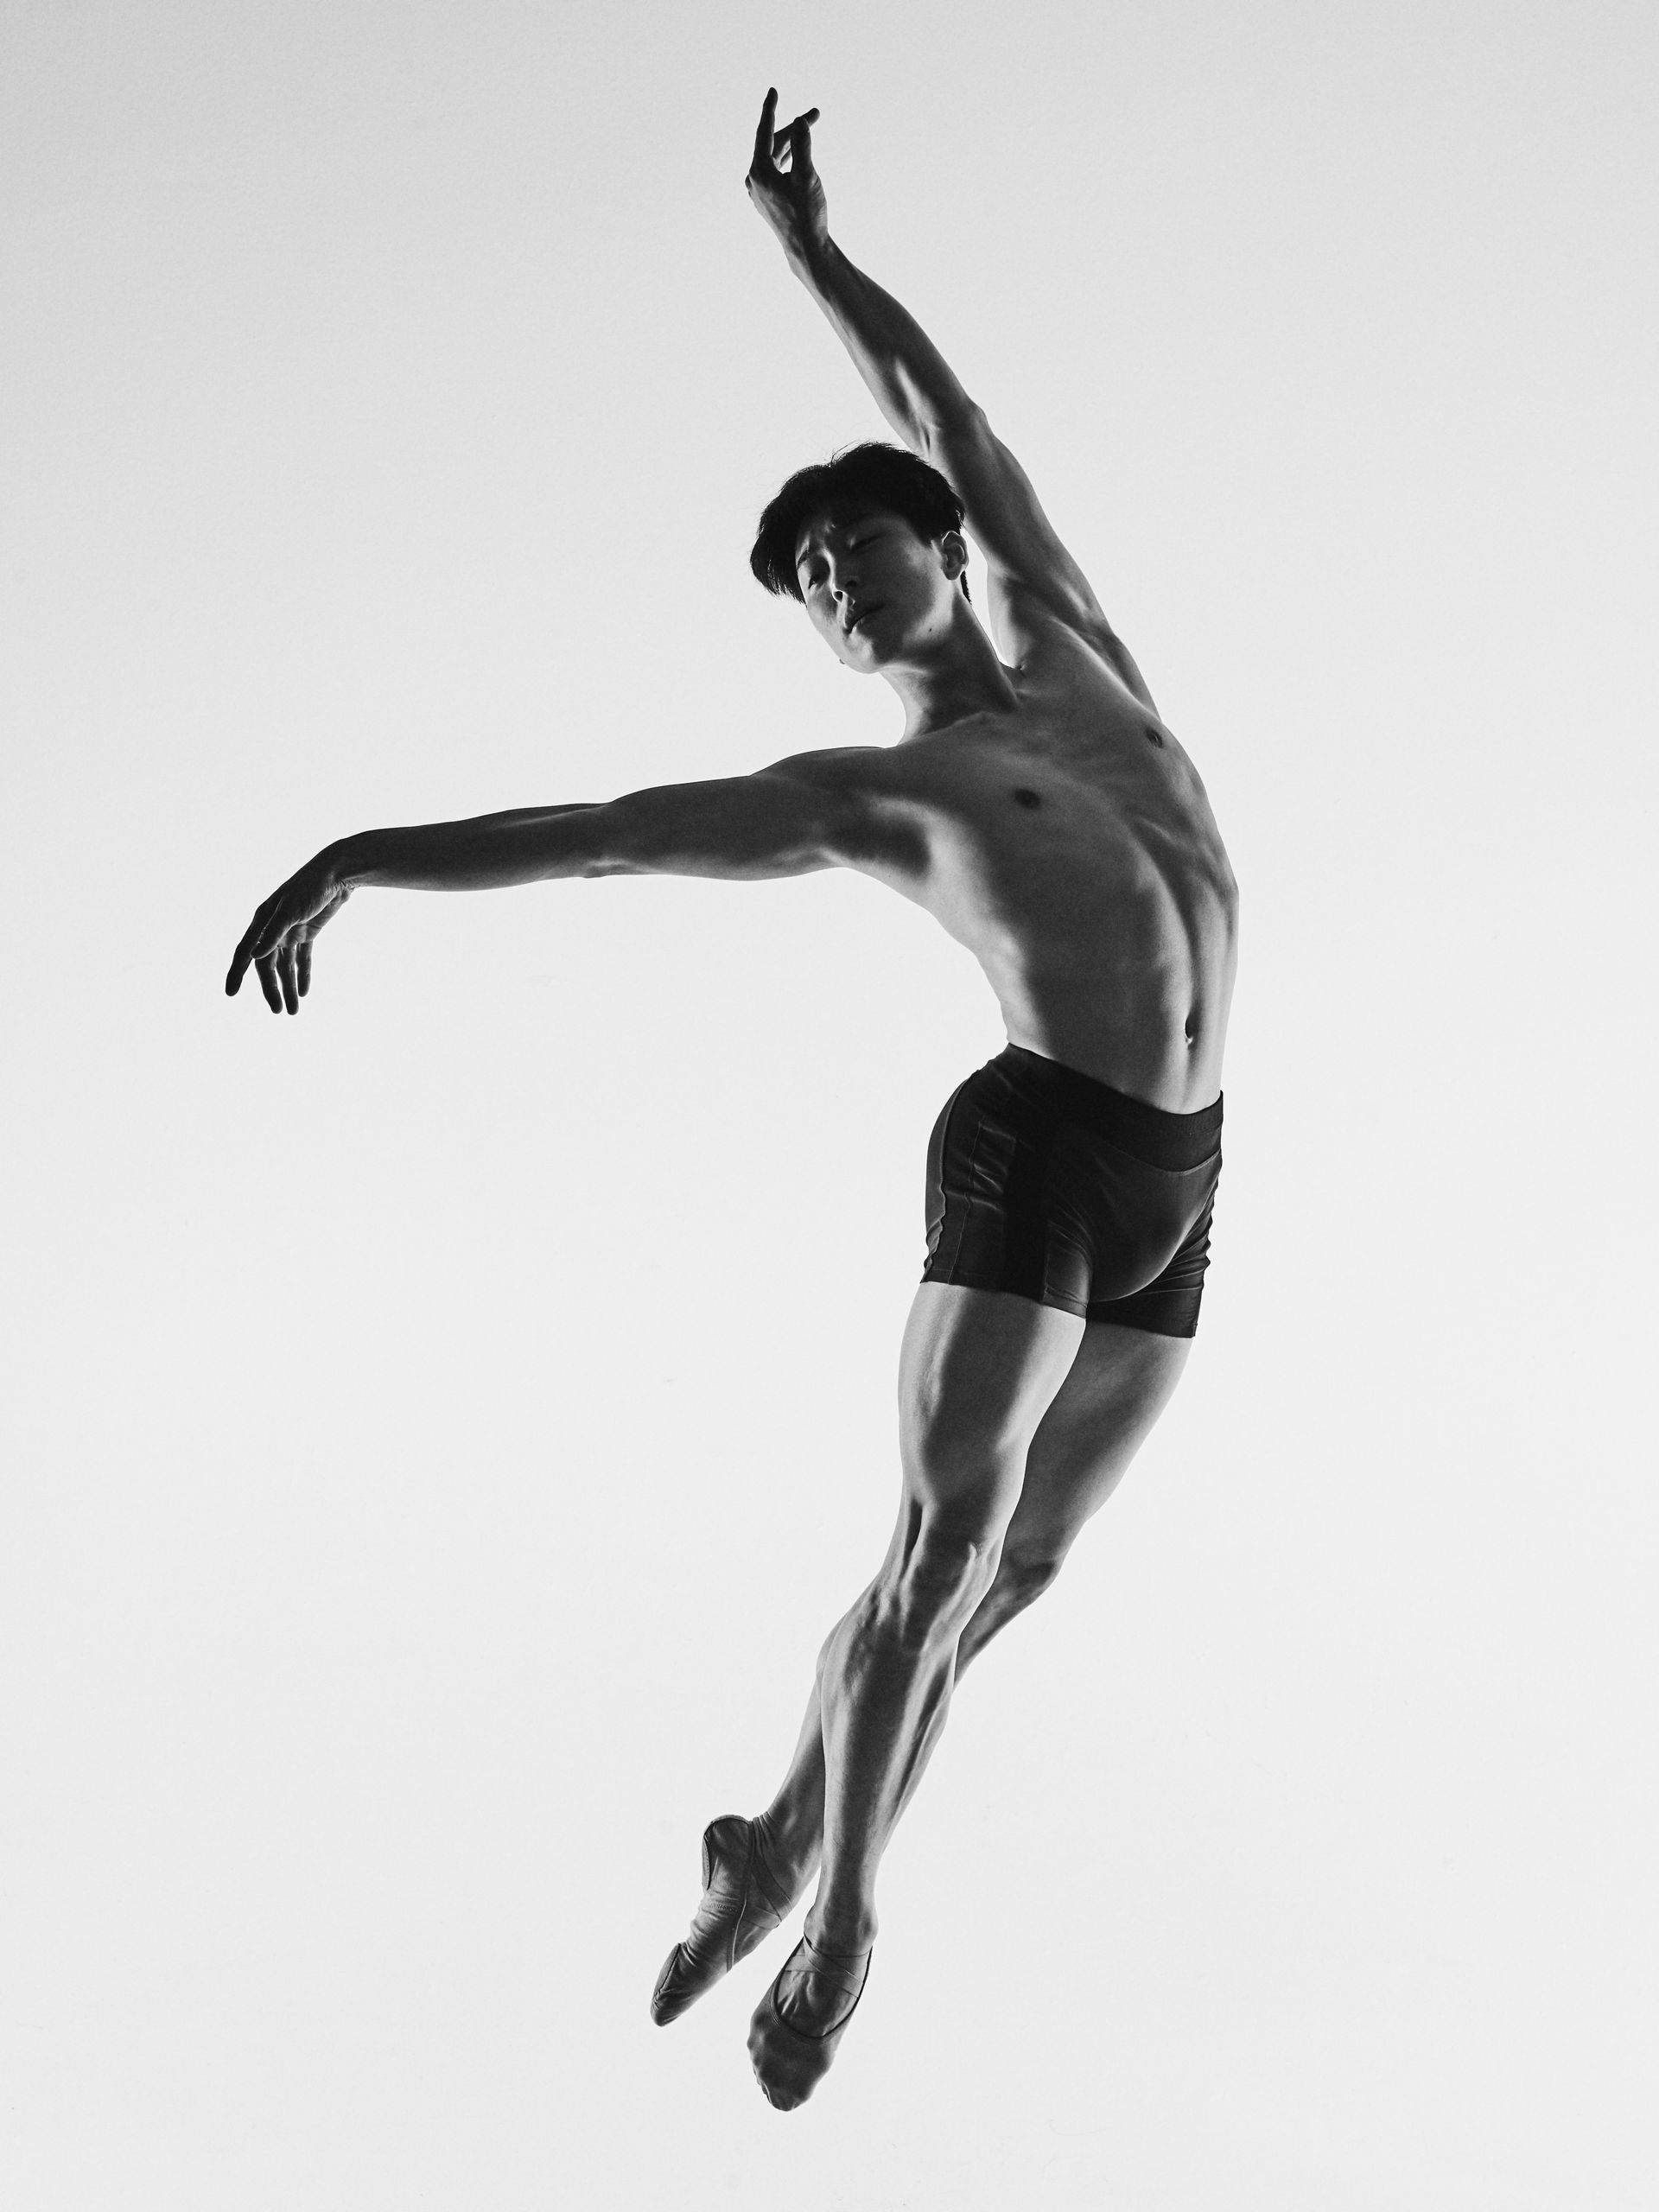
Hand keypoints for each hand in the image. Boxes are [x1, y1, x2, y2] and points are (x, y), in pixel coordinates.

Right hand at [225, 850, 352, 1013]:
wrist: (336, 874)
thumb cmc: (310, 888)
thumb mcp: (290, 911)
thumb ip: (273, 934)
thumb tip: (255, 957)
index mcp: (262, 922)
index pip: (245, 952)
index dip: (237, 973)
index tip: (231, 994)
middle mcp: (273, 928)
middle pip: (268, 966)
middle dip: (273, 989)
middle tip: (278, 1012)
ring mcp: (290, 931)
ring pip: (286, 966)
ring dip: (289, 987)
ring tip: (294, 1011)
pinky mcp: (307, 932)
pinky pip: (303, 958)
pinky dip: (303, 974)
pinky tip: (304, 992)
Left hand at [745, 88, 827, 263]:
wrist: (806, 248)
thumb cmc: (808, 214)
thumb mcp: (807, 176)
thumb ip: (803, 146)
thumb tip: (799, 121)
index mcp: (759, 172)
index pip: (764, 132)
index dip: (770, 109)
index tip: (773, 91)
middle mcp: (754, 181)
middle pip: (772, 144)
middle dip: (794, 129)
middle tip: (816, 115)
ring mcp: (759, 192)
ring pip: (774, 158)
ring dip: (792, 143)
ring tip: (808, 129)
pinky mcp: (766, 201)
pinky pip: (774, 171)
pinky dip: (786, 159)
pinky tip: (796, 154)